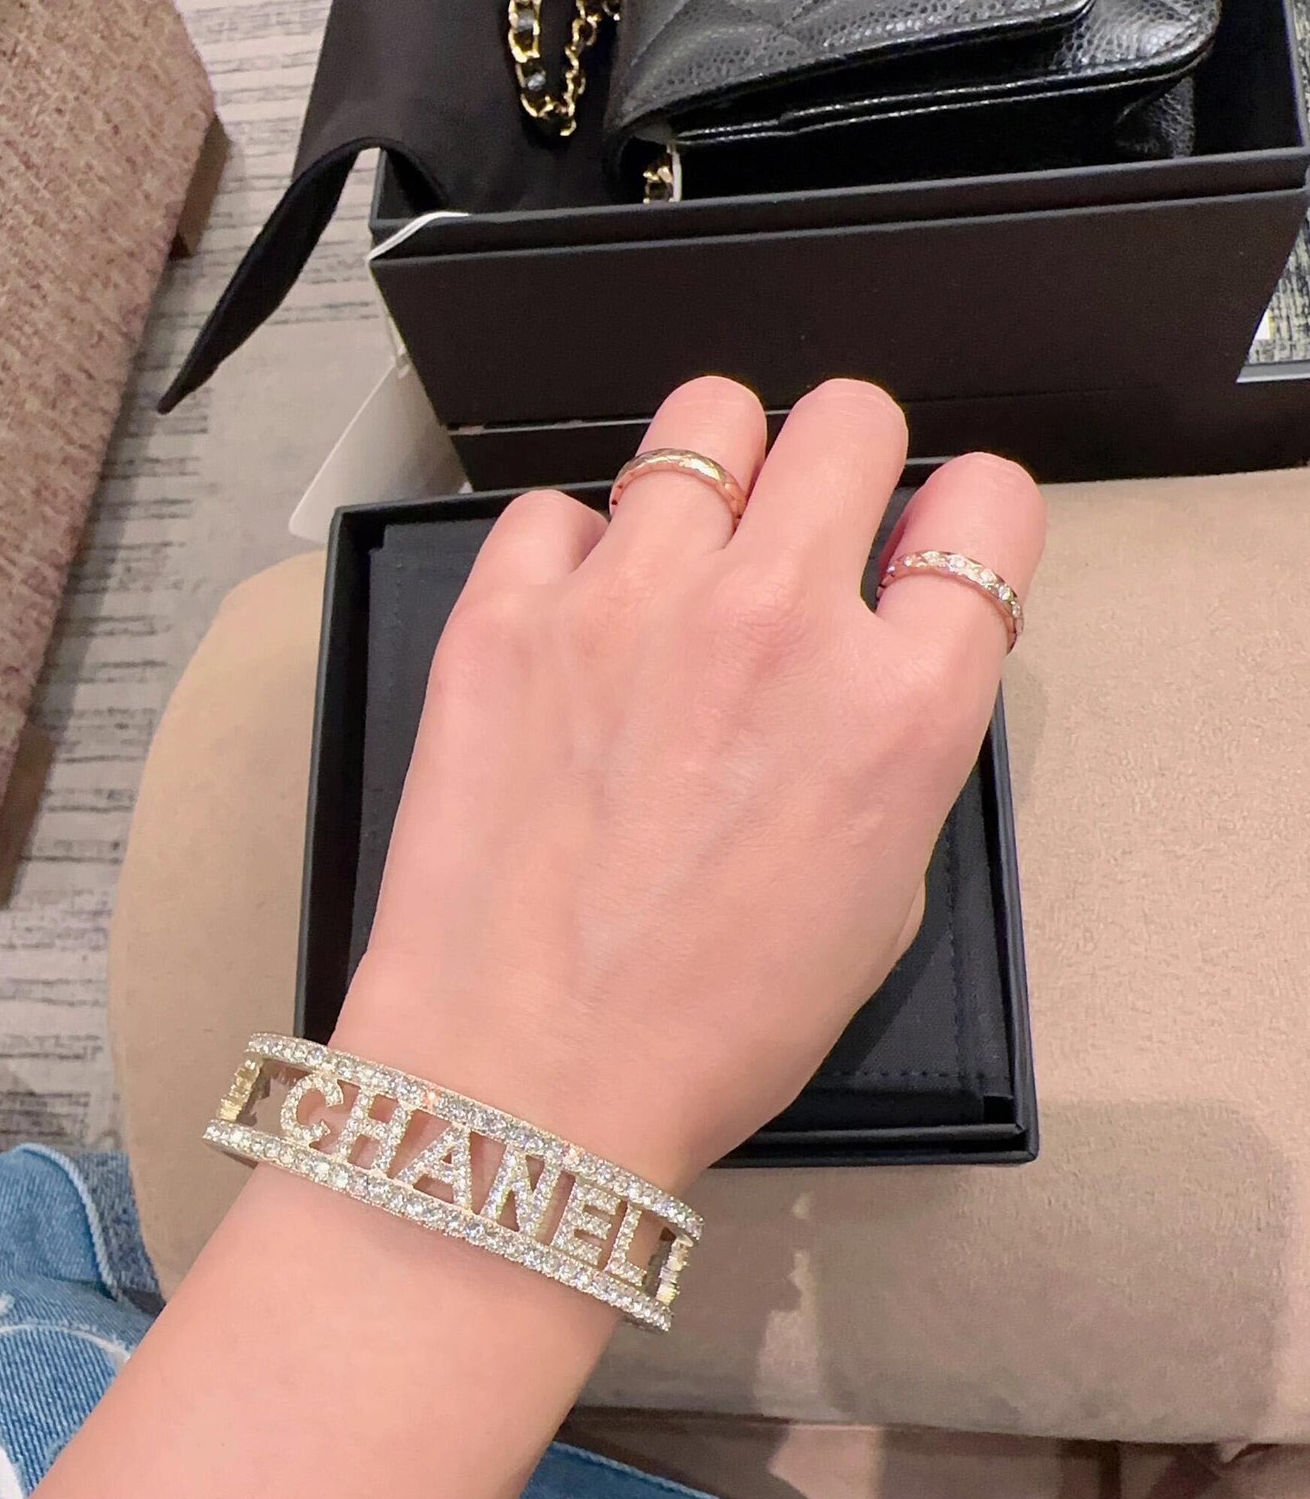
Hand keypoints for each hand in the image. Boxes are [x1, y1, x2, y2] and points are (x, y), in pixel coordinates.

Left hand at [336, 376, 1044, 1189]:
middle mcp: (777, 624)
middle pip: (852, 418)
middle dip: (844, 468)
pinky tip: (578, 629)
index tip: (926, 552)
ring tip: (689, 557)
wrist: (524, 1080)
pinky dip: (579, 552)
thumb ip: (900, 747)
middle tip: (807, 537)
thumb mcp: (879, 901)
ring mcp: (632, 602)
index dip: (963, 524)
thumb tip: (881, 656)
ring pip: (707, 417)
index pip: (988, 508)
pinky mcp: (510, 613)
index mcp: (899, 709)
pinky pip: (560, 507)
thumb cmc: (705, 1027)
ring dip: (718, 476)